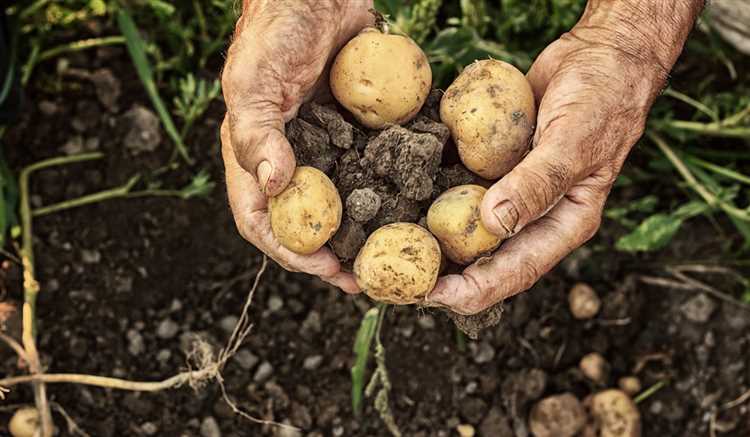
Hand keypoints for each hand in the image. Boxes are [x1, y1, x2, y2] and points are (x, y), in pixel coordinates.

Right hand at [221, 0, 371, 291]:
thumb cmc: (275, 32)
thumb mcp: (253, 81)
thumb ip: (255, 133)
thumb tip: (273, 187)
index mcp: (256, 158)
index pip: (263, 221)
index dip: (290, 251)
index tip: (326, 268)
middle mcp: (293, 162)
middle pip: (309, 224)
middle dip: (335, 255)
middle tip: (369, 277)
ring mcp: (329, 149)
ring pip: (346, 204)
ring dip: (368, 232)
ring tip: (397, 254)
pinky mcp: (359, 133)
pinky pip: (376, 168)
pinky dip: (393, 189)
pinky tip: (420, 204)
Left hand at [427, 1, 701, 314]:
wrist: (600, 54)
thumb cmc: (603, 98)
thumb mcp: (574, 143)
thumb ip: (537, 184)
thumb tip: (493, 223)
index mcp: (563, 223)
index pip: (517, 270)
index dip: (476, 288)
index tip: (436, 296)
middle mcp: (534, 215)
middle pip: (486, 258)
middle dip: (446, 274)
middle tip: (400, 280)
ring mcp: (510, 190)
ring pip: (468, 226)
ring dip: (434, 240)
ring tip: (393, 250)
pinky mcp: (492, 166)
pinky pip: (461, 186)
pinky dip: (434, 194)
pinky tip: (401, 198)